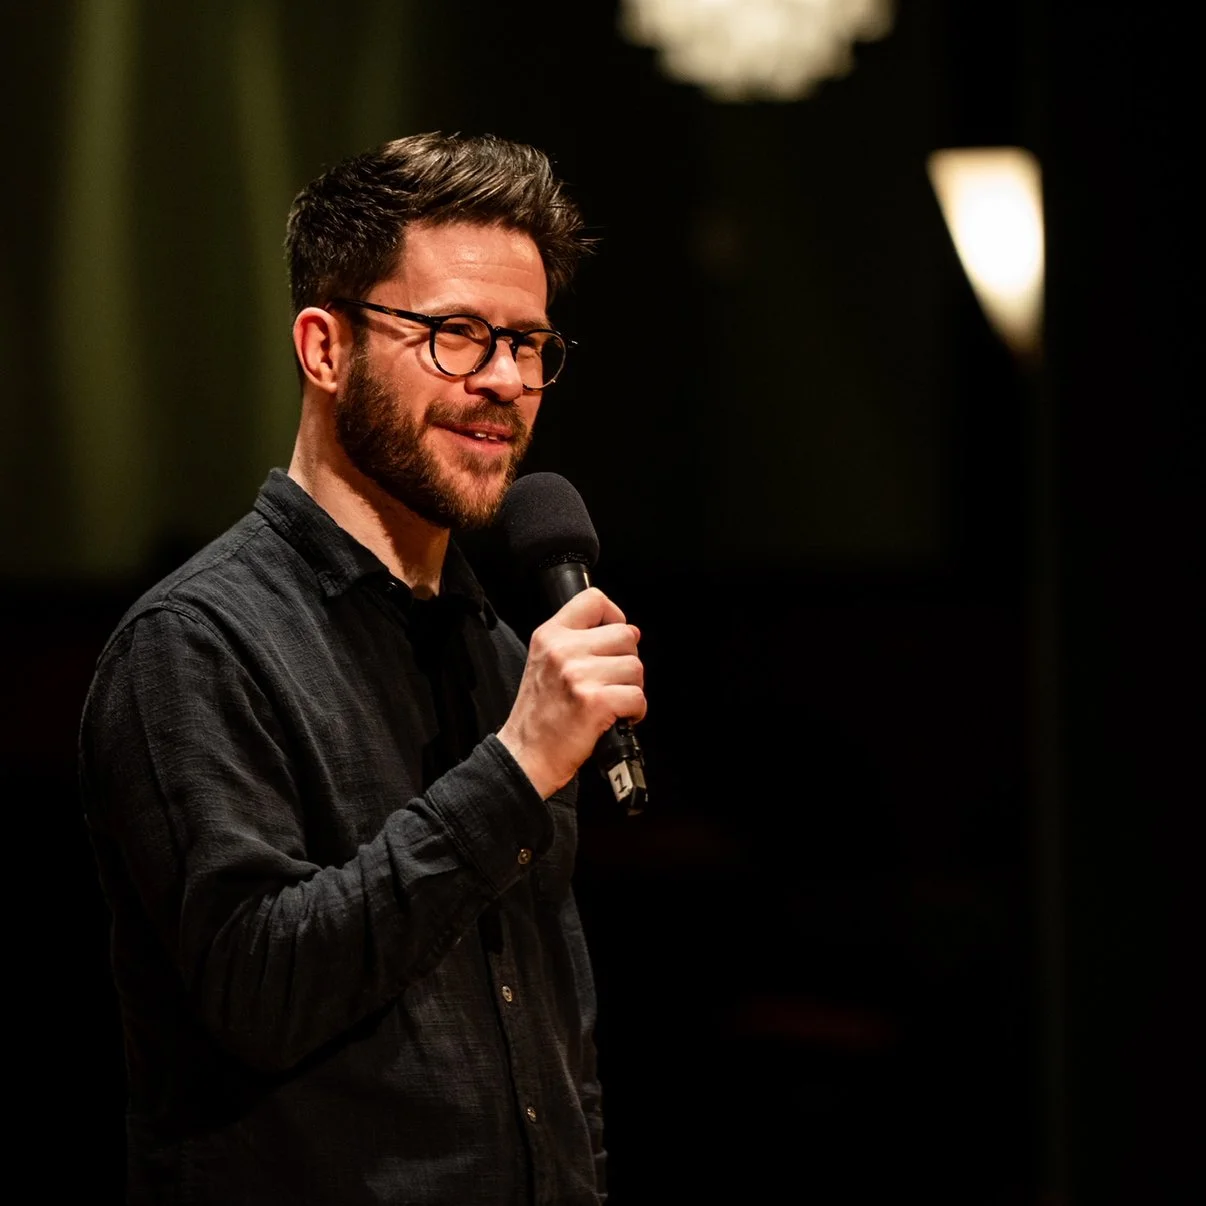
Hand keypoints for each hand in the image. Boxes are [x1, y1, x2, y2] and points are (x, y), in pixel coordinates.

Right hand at [497, 587, 645, 798]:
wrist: (526, 756)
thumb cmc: (539, 715)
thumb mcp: (544, 662)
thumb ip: (578, 642)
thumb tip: (629, 631)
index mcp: (550, 635)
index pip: (594, 600)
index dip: (614, 616)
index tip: (613, 638)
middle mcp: (562, 650)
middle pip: (625, 635)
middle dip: (627, 660)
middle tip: (611, 681)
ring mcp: (578, 675)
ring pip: (636, 667)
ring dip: (632, 687)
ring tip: (611, 701)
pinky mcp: (594, 702)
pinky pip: (638, 696)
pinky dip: (635, 711)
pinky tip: (618, 717)